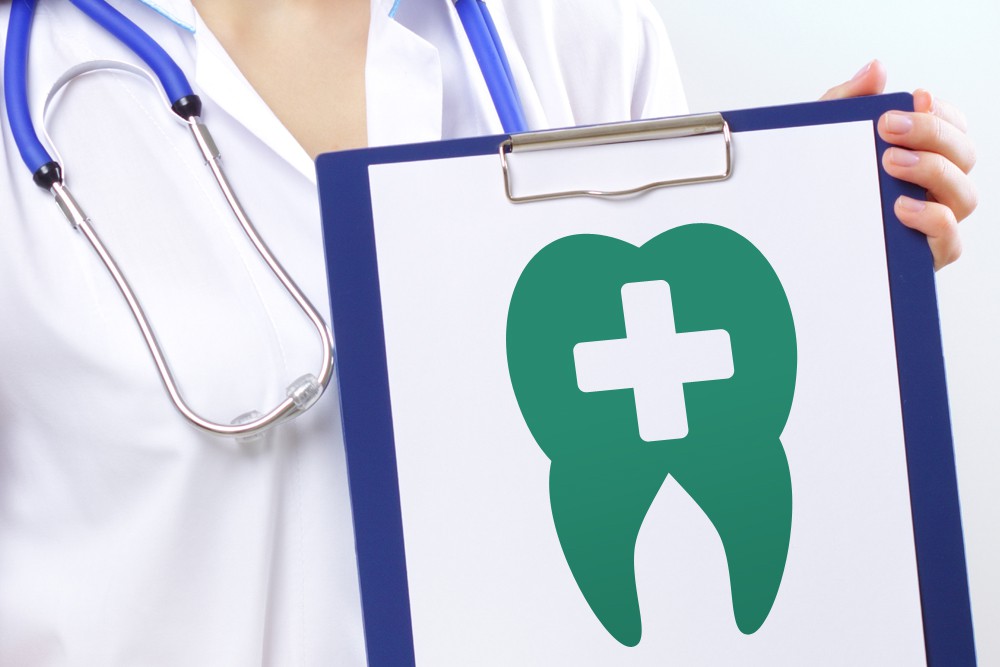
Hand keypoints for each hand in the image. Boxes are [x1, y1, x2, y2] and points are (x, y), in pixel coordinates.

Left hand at [821, 60, 976, 269]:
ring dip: (934, 173)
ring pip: (964, 196)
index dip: (942, 111)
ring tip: (892, 164)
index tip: (915, 97)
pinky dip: (933, 221)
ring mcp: (934, 225)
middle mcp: (936, 190)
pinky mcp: (924, 257)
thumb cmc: (817, 184)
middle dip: (932, 135)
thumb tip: (877, 69)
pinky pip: (950, 242)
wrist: (789, 237)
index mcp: (922, 158)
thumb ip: (847, 101)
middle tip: (888, 128)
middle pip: (964, 156)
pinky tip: (901, 207)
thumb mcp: (824, 140)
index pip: (954, 129)